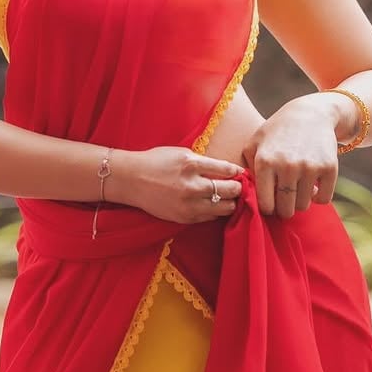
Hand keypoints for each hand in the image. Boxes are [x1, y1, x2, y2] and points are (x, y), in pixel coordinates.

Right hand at [108, 146, 243, 223]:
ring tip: (228, 196)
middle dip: (238, 188)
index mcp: (191, 164)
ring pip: (225, 208)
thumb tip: (229, 170)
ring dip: (230, 202)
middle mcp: (191, 186)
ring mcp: (188, 205)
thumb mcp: (182, 153)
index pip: (227, 170)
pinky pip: (210, 217)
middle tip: (238, 186)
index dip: (238, 172)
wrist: (131, 180)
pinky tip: (212, 204)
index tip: (240, 173)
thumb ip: (205, 162)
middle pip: (230, 191)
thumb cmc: (157, 162)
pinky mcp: (184, 218)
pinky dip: (215, 211)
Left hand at [242, 94, 340, 217]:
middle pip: (285, 210)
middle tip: (284, 200)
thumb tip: (246, 195)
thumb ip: (246, 169)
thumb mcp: (255, 143)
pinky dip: (318, 198)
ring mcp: (310, 167)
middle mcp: (287, 166)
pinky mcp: (329, 167)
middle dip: (284, 209)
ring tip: (297, 189)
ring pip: (304, 206)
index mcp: (265, 162)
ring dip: (300, 202)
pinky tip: (313, 188)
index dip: (267, 208)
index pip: (265, 205)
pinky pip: (323, 199)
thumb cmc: (278, 131)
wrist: (312, 114)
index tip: (270, 203)